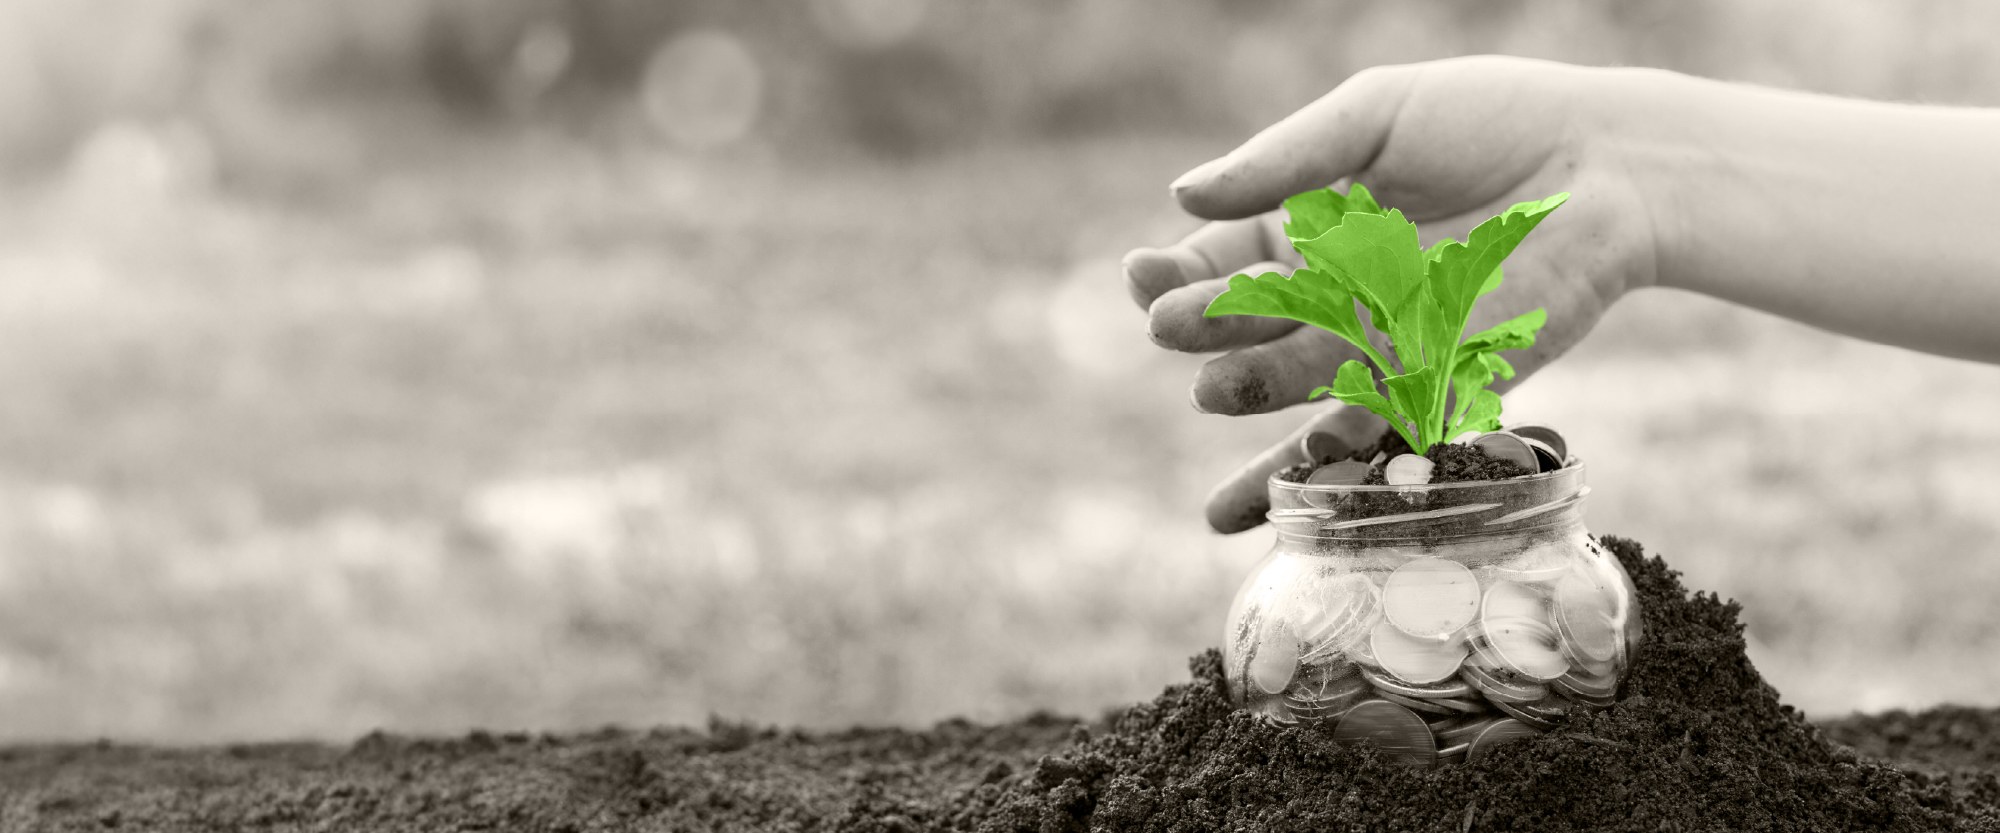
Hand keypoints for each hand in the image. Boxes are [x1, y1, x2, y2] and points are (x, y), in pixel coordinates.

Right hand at [1125, 56, 1665, 533]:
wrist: (1611, 169)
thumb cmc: (1497, 120)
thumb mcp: (1376, 116)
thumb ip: (1284, 160)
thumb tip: (1183, 193)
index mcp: (1307, 228)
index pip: (1219, 260)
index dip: (1176, 273)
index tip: (1145, 276)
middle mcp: (1331, 294)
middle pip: (1246, 324)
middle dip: (1203, 328)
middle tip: (1172, 327)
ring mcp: (1376, 346)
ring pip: (1288, 385)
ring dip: (1246, 392)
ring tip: (1212, 389)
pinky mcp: (1429, 389)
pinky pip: (1358, 440)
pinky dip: (1301, 478)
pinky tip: (1245, 510)